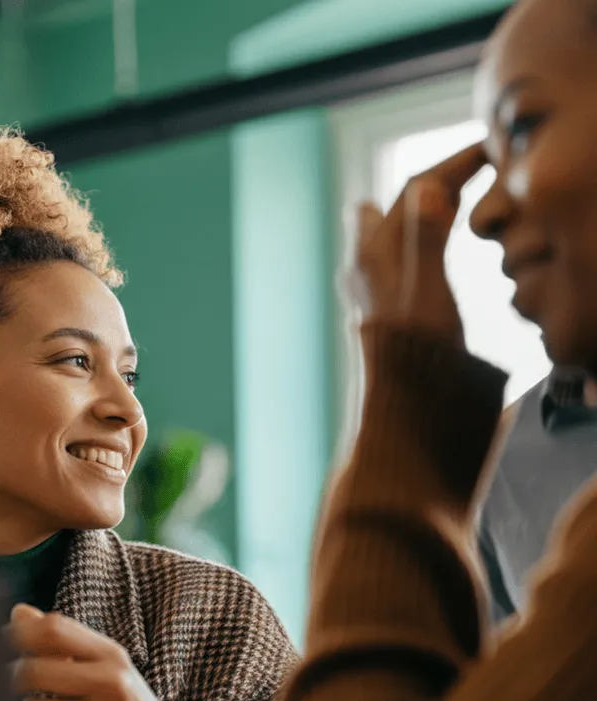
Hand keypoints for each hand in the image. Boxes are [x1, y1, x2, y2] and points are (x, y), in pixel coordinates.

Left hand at [7, 604, 178, 700]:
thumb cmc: (122, 699)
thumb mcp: (102, 664)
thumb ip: (61, 639)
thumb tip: (18, 612)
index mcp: (111, 654)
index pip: (55, 629)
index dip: (20, 633)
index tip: (2, 642)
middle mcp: (114, 683)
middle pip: (35, 671)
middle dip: (16, 679)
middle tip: (18, 686)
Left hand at [349, 143, 487, 346]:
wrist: (400, 399)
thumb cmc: (413, 347)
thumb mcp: (426, 288)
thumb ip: (426, 236)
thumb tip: (427, 187)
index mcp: (374, 250)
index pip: (414, 188)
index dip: (450, 165)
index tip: (485, 153)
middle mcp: (365, 262)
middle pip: (394, 206)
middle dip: (428, 188)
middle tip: (466, 177)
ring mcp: (370, 283)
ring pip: (391, 230)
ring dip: (422, 213)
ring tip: (454, 202)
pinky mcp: (382, 303)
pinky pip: (399, 254)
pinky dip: (419, 238)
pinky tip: (431, 250)